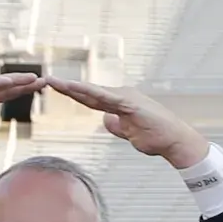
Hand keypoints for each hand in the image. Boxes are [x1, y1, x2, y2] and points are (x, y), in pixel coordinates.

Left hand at [43, 76, 206, 168]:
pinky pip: (103, 97)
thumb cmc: (157, 138)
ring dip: (72, 87)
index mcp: (120, 103)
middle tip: (45, 80)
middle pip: (88, 93)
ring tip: (52, 82)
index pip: (91, 99)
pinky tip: (73, 88)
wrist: (176, 141)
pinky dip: (87, 92)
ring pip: (93, 92)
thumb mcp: (130, 134)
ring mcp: (125, 98)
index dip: (73, 95)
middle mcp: (121, 96)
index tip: (54, 89)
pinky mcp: (129, 103)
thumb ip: (117, 126)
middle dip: (66, 87)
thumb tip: (105, 120)